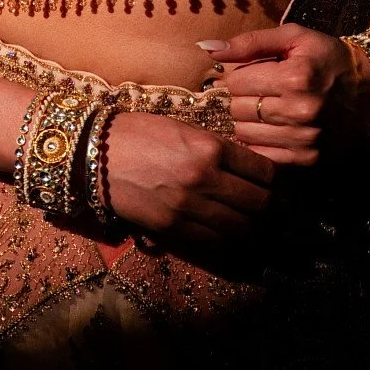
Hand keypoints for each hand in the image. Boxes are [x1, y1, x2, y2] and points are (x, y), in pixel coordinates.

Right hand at [102, 110, 274, 243]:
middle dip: (267, 203)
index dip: (271, 177)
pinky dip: (225, 237)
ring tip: (250, 219)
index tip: (270, 179)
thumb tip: (246, 166)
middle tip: (267, 202)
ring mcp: (188, 208)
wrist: (98, 155)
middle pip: (258, 203)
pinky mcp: (172, 229)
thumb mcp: (184, 128)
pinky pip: (213, 241)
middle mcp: (204, 180)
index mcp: (210, 148)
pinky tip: (224, 229)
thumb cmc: (141, 132)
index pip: (262, 171)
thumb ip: (216, 148)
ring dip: (250, 224)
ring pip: (240, 227)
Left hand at [199, 24, 369, 164]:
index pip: (236, 82)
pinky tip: (272, 129)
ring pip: (245, 134)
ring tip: (267, 108)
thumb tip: (207, 49)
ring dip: (249, 121)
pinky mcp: (308, 160)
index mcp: (296, 77)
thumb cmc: (325, 58)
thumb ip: (250, 42)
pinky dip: (260, 143)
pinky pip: (262, 155)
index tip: (254, 73)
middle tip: (260, 90)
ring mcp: (306, 139)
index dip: (239, 75)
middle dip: (242, 98)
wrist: (369, 90)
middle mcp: (301, 111)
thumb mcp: (292, 38)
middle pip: (238, 109)